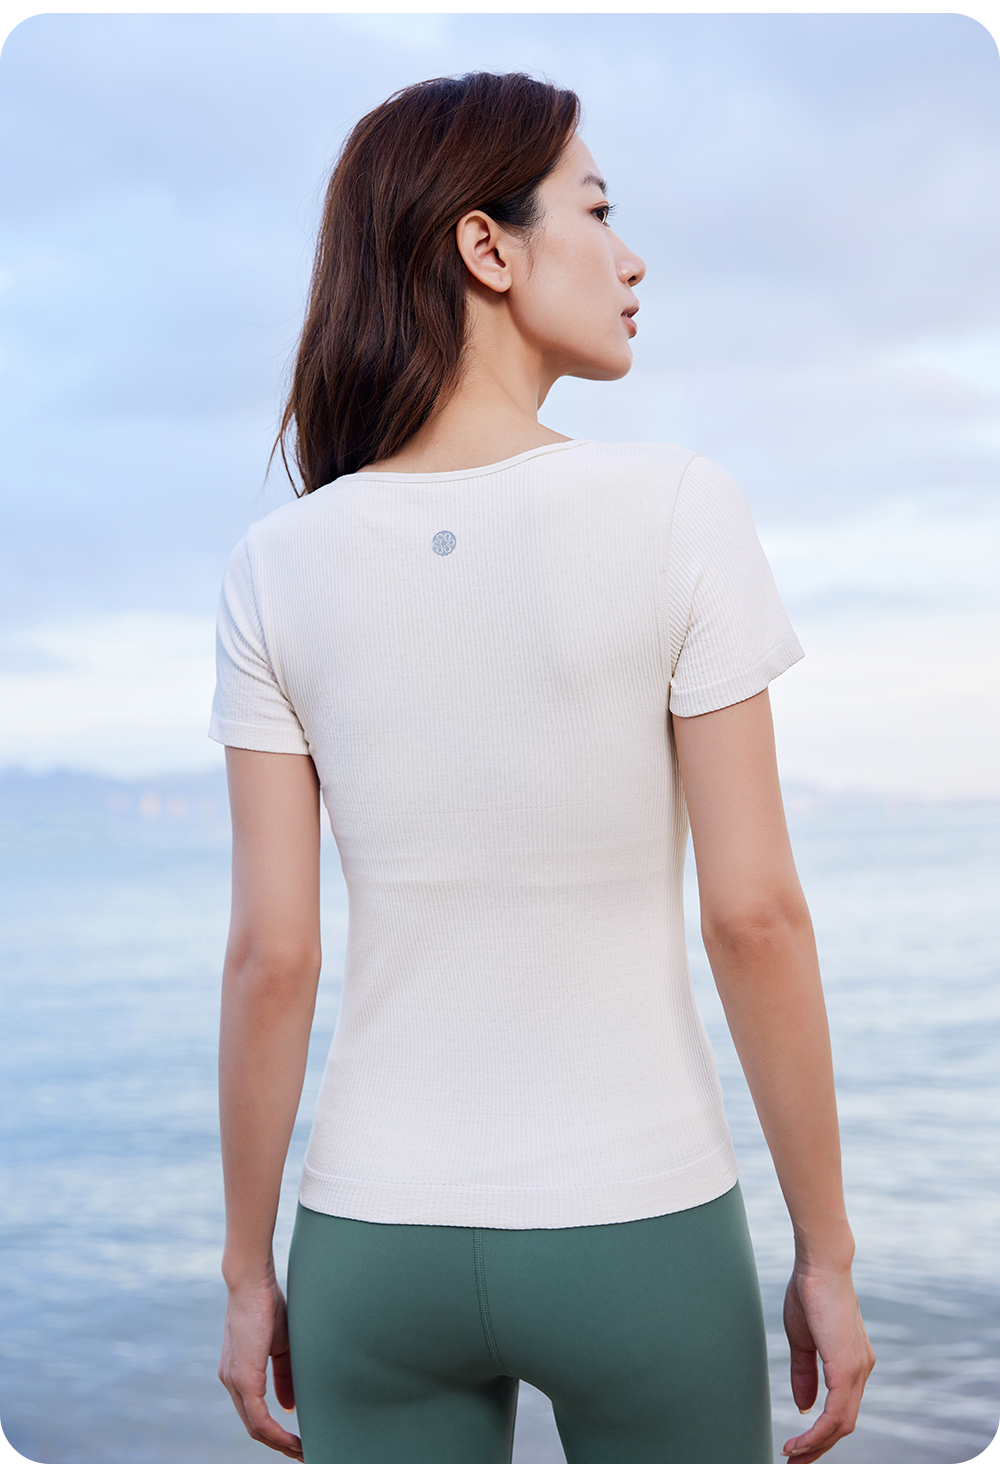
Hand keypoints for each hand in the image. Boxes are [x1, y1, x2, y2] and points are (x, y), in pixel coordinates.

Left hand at [219, 1274, 302, 1459]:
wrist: (252, 1281)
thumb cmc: (267, 1304)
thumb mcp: (280, 1345)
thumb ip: (284, 1376)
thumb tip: (288, 1407)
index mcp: (239, 1373)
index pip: (255, 1414)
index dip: (276, 1432)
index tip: (298, 1441)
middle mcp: (232, 1382)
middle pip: (254, 1428)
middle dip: (280, 1445)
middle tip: (304, 1454)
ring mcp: (235, 1382)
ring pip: (255, 1428)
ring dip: (280, 1444)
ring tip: (303, 1452)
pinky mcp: (243, 1378)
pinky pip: (258, 1418)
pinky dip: (276, 1433)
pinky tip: (292, 1439)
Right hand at [780, 1264, 875, 1461]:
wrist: (820, 1264)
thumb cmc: (810, 1292)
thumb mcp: (803, 1339)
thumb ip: (804, 1373)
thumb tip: (804, 1406)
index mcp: (852, 1362)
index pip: (841, 1409)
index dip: (820, 1432)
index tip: (797, 1447)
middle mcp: (861, 1370)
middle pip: (844, 1424)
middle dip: (818, 1448)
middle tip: (794, 1463)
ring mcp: (857, 1370)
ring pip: (842, 1425)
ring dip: (816, 1446)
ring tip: (792, 1458)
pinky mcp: (847, 1368)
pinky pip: (835, 1415)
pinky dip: (817, 1434)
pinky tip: (800, 1443)